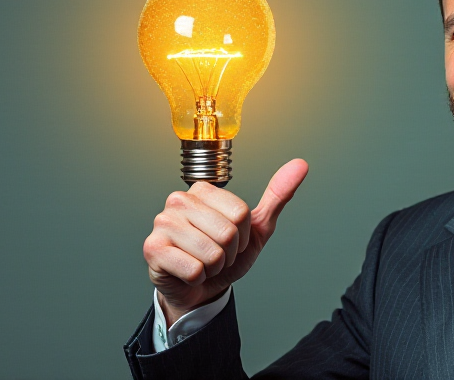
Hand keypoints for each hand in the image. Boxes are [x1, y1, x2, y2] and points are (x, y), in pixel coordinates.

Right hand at [143, 159, 308, 325]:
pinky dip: (198, 278)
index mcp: (203, 191)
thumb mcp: (256, 227)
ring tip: (203, 263)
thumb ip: (277, 196)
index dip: (244, 235)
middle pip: (228, 232)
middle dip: (230, 253)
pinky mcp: (153, 249)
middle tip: (217, 255)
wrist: (202, 289)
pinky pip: (194, 269)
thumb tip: (300, 165)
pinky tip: (188, 272)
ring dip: (214, 267)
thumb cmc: (226, 256)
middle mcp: (178, 201)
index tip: (233, 240)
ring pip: (212, 253)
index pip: (241, 213)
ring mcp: (162, 223)